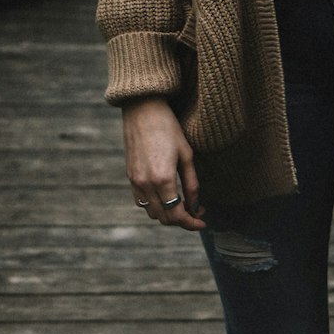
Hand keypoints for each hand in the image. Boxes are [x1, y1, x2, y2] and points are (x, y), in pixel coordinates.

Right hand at [122, 96, 205, 230]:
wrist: (143, 110)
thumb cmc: (168, 128)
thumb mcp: (186, 154)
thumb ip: (192, 183)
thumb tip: (196, 205)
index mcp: (163, 179)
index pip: (177, 215)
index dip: (191, 223)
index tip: (203, 222)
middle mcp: (146, 185)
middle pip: (164, 218)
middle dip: (181, 221)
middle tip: (197, 213)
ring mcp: (136, 182)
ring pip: (151, 213)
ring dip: (167, 215)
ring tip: (183, 206)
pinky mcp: (130, 176)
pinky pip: (141, 202)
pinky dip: (154, 206)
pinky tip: (166, 197)